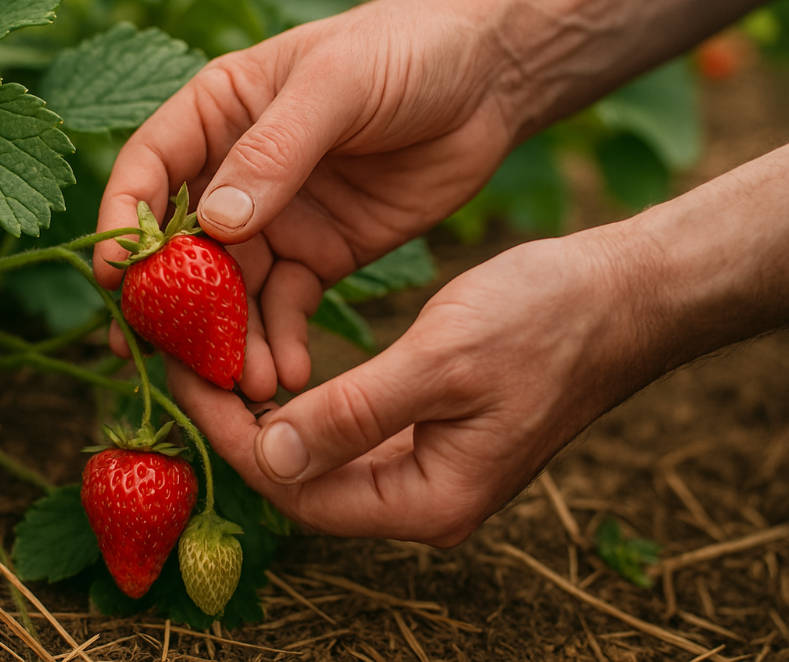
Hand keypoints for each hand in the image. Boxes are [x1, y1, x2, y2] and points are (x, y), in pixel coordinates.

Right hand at [95, 0, 518, 400]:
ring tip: (246, 387)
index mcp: (218, 112)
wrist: (491, 81)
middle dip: (172, 309)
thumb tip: (214, 223)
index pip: (149, 170)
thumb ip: (275, 150)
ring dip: (230, 342)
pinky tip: (288, 377)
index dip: (124, 223)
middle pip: (183, 249)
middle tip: (162, 362)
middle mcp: (234, 172)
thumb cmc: (408, 52)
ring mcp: (277, 220)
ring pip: (232, 293)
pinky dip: (281, 344)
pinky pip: (287, 309)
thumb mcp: (337, 84)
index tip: (115, 278)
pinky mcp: (320, 256)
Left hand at [165, 228, 663, 544]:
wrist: (621, 297)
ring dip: (262, 408)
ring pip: (316, 453)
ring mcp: (425, 469)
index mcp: (426, 501)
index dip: (225, 432)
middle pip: (298, 478)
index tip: (177, 373)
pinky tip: (271, 361)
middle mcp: (420, 500)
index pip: (294, 485)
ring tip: (209, 356)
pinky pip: (345, 430)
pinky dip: (302, 397)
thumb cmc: (545, 321)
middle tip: (179, 360)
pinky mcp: (428, 434)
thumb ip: (355, 414)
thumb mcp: (443, 361)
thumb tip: (271, 454)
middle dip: (231, 421)